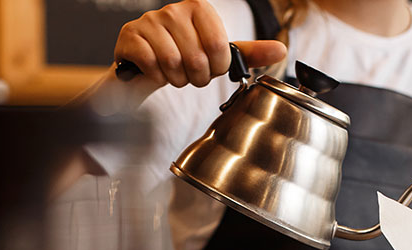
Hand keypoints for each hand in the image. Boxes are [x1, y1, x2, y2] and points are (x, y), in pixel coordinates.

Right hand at [114, 0, 286, 88]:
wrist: (146, 66)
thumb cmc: (185, 57)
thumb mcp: (219, 54)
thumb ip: (249, 53)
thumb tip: (281, 50)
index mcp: (199, 8)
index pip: (219, 47)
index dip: (216, 67)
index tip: (210, 67)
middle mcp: (174, 10)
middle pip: (197, 58)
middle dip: (196, 77)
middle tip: (191, 74)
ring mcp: (150, 21)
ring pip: (173, 64)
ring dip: (176, 80)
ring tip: (174, 74)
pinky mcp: (130, 36)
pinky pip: (152, 66)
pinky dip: (156, 77)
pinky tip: (156, 72)